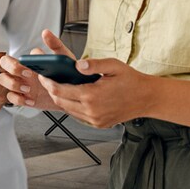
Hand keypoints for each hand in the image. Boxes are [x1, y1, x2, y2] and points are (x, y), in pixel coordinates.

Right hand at [0, 29, 70, 110]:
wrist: (71, 93)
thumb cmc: (65, 73)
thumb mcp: (63, 57)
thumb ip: (55, 44)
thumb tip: (46, 33)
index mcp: (27, 62)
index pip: (11, 57)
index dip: (17, 63)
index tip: (30, 68)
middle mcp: (21, 72)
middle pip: (3, 66)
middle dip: (12, 70)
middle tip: (27, 75)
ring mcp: (20, 84)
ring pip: (3, 81)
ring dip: (13, 85)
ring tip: (28, 89)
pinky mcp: (23, 97)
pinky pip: (11, 98)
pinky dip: (19, 99)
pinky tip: (30, 100)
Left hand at [37, 57, 154, 128]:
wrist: (146, 98)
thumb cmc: (131, 80)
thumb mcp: (113, 65)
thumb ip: (93, 64)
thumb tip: (77, 65)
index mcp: (93, 95)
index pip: (61, 90)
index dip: (49, 83)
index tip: (43, 75)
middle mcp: (92, 111)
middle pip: (61, 101)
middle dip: (51, 90)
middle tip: (47, 80)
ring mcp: (95, 120)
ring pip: (68, 110)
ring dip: (61, 99)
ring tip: (57, 86)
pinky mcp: (98, 124)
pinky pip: (78, 115)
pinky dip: (72, 106)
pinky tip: (72, 96)